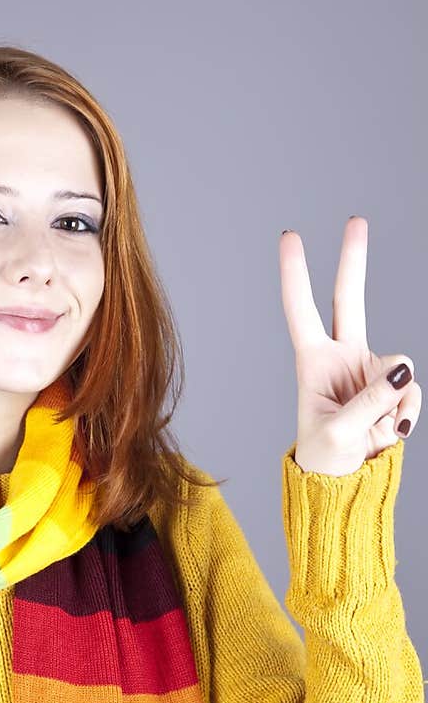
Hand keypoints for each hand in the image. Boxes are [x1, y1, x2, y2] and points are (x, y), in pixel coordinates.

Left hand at [279, 217, 420, 475]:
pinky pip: (412, 392)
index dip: (296, 274)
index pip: (302, 310)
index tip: (291, 237)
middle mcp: (342, 357)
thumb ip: (368, 402)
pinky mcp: (395, 390)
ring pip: (397, 365)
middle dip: (354, 260)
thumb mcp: (337, 435)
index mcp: (313, 362)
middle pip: (350, 299)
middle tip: (356, 220)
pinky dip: (406, 416)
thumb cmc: (325, 460)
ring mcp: (371, 371)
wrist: (346, 483)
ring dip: (392, 402)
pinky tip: (391, 433)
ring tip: (374, 431)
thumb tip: (401, 373)